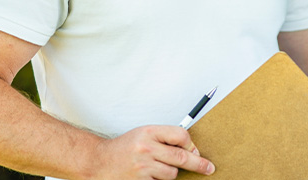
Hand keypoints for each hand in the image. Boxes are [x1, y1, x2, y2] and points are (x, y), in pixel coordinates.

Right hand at [88, 125, 214, 179]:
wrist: (99, 161)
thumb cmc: (124, 148)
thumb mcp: (143, 134)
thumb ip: (164, 138)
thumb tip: (191, 150)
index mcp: (149, 132)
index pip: (180, 135)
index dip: (191, 144)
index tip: (195, 151)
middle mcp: (146, 148)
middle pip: (182, 157)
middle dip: (199, 164)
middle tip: (209, 168)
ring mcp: (143, 166)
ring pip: (172, 173)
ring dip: (171, 173)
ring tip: (156, 168)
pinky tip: (150, 175)